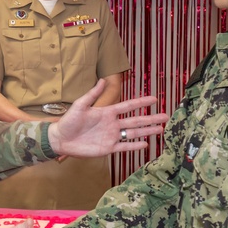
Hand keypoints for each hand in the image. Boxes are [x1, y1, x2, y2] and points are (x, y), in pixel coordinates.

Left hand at [47, 80, 166, 157]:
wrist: (61, 139)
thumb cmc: (69, 121)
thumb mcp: (80, 105)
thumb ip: (92, 94)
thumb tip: (101, 80)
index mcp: (107, 112)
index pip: (128, 106)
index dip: (141, 102)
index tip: (154, 99)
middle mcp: (113, 124)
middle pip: (136, 120)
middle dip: (151, 118)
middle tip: (165, 116)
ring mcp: (112, 136)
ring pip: (133, 133)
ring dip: (147, 131)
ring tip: (161, 129)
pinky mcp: (108, 148)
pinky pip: (124, 147)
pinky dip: (135, 146)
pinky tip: (146, 144)